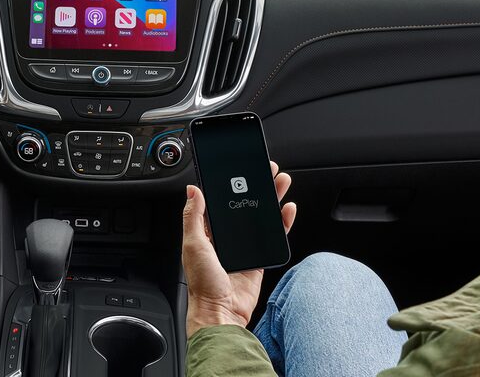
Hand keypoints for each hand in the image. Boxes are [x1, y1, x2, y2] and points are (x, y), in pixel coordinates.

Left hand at [182, 162, 296, 335]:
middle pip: (244, 204)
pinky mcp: (259, 257)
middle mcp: (226, 237)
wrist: (222, 312)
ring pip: (261, 217)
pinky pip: (273, 236)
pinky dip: (282, 222)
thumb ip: (193, 216)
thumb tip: (192, 190)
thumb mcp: (193, 244)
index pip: (220, 200)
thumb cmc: (203, 283)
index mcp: (207, 231)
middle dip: (256, 186)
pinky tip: (287, 209)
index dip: (231, 184)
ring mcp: (244, 247)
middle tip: (267, 170)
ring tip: (281, 182)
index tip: (241, 167)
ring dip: (272, 199)